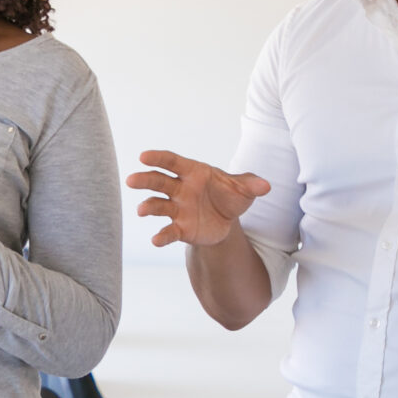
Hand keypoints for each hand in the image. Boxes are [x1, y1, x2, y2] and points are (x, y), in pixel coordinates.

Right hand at [125, 150, 269, 248]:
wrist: (227, 220)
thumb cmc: (229, 196)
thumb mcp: (242, 189)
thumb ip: (250, 184)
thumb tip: (266, 186)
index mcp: (192, 173)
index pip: (172, 162)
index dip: (158, 158)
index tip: (143, 156)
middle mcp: (180, 189)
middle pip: (158, 182)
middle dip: (145, 180)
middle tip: (132, 180)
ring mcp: (177, 209)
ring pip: (158, 205)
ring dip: (148, 206)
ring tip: (142, 210)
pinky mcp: (179, 228)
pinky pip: (168, 231)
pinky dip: (162, 235)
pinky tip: (156, 240)